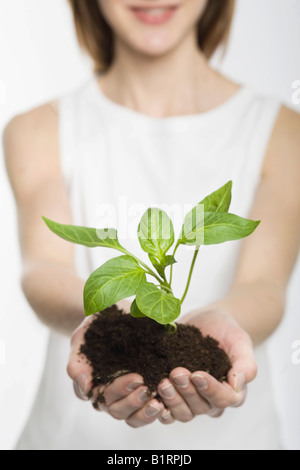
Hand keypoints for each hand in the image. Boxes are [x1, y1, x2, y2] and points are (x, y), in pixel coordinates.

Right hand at [67, 307, 167, 427]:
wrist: (115, 315)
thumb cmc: (96, 325)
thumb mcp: (83, 336)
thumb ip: (78, 359)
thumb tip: (85, 384)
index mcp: (91, 383)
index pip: (102, 396)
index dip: (119, 390)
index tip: (137, 378)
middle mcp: (108, 394)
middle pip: (117, 410)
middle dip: (133, 401)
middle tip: (148, 387)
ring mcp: (125, 397)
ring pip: (132, 418)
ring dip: (144, 412)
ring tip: (159, 402)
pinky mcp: (143, 394)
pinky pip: (147, 412)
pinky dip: (156, 412)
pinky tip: (167, 405)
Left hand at [156, 309, 257, 423]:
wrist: (208, 321)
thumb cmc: (227, 332)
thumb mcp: (240, 341)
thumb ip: (246, 364)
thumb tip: (238, 384)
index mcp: (232, 391)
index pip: (223, 398)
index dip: (210, 389)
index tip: (197, 374)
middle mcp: (212, 400)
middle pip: (200, 407)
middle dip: (187, 392)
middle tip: (176, 373)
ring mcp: (192, 400)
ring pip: (183, 412)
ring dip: (172, 400)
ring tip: (163, 381)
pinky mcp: (176, 395)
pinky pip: (167, 410)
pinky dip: (159, 406)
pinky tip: (151, 394)